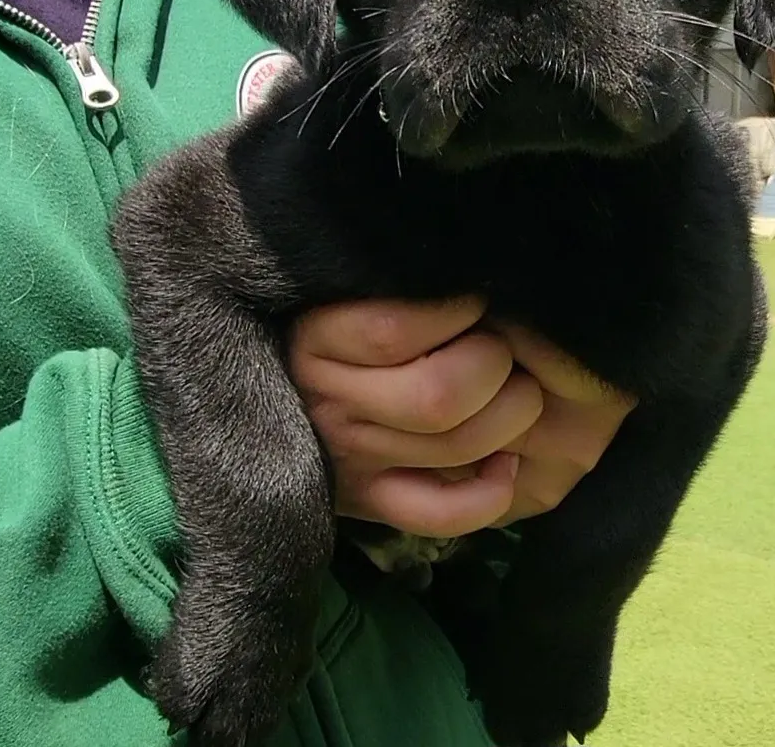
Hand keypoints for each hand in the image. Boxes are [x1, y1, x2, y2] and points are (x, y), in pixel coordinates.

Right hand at [289, 297, 635, 538]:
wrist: (260, 397)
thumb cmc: (327, 315)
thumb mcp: (339, 285)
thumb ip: (392, 278)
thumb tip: (468, 259)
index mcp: (317, 341)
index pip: (397, 330)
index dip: (458, 310)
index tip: (472, 297)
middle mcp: (330, 405)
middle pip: (440, 395)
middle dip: (493, 362)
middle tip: (497, 344)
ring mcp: (353, 461)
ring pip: (457, 447)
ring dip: (512, 413)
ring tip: (513, 386)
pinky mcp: (374, 504)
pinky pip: (444, 514)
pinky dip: (490, 492)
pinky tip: (505, 458)